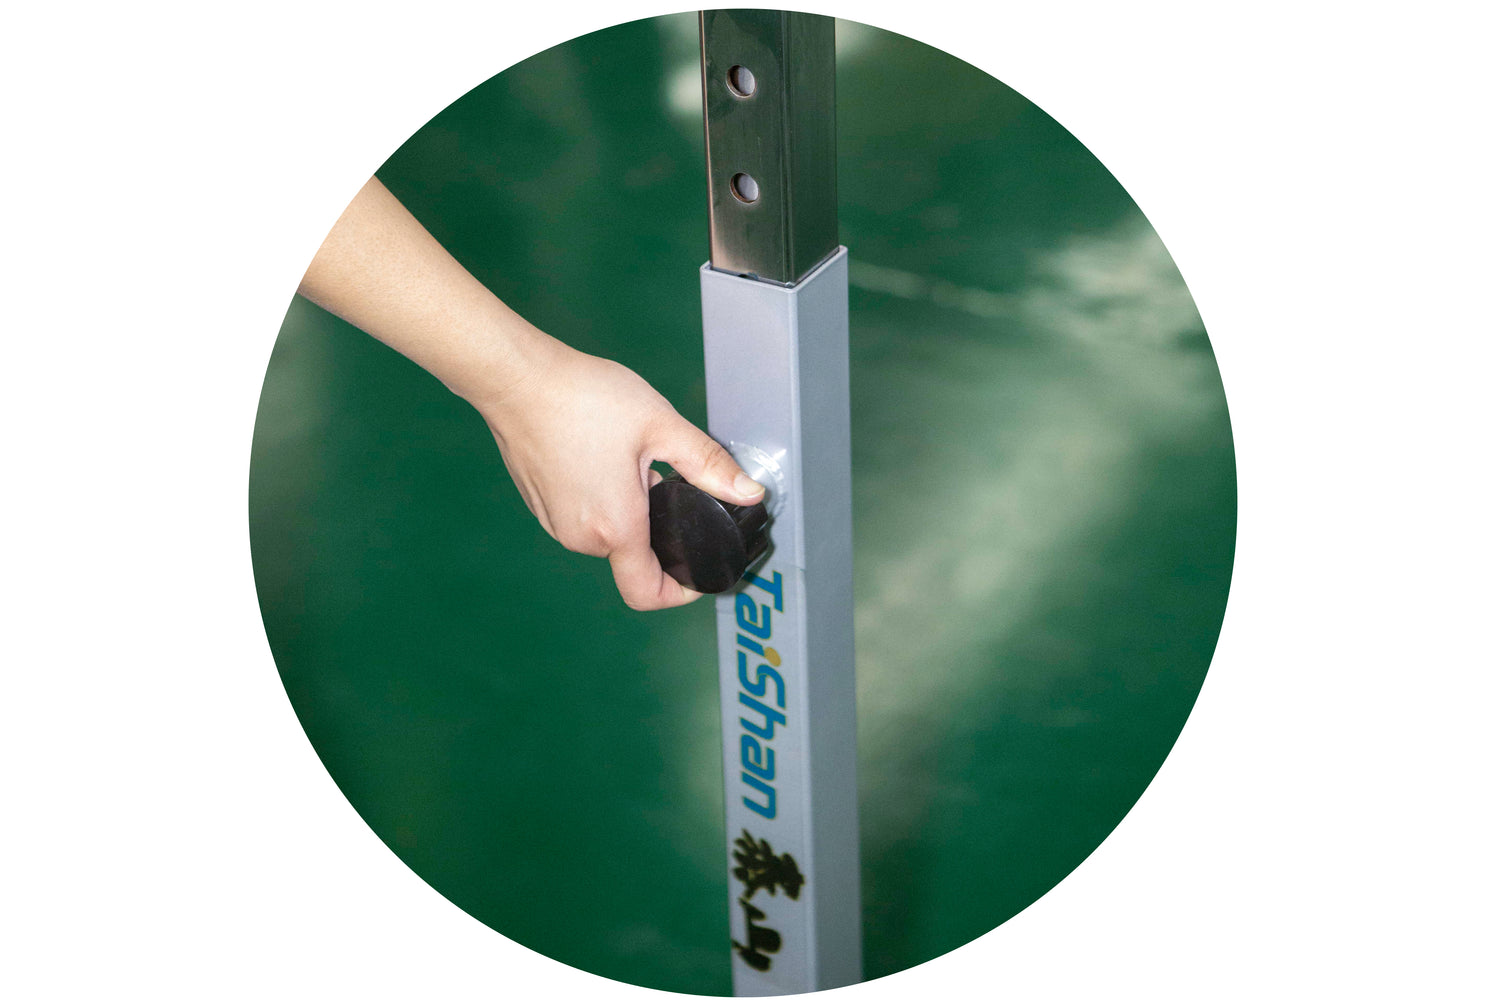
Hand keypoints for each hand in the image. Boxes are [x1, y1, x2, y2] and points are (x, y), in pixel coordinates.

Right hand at [472, 335, 764, 609]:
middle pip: (631, 556)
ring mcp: (554, 523)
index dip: (680, 593)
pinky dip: (601, 500)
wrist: (516, 379)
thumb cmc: (583, 399)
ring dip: (627, 511)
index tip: (697, 573)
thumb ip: (709, 465)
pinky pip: (581, 518)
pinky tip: (601, 456)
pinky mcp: (539, 505)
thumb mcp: (661, 426)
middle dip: (656, 528)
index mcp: (614, 527)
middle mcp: (580, 537)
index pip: (648, 593)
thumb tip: (750, 492)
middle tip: (664, 479)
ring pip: (606, 535)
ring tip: (630, 460)